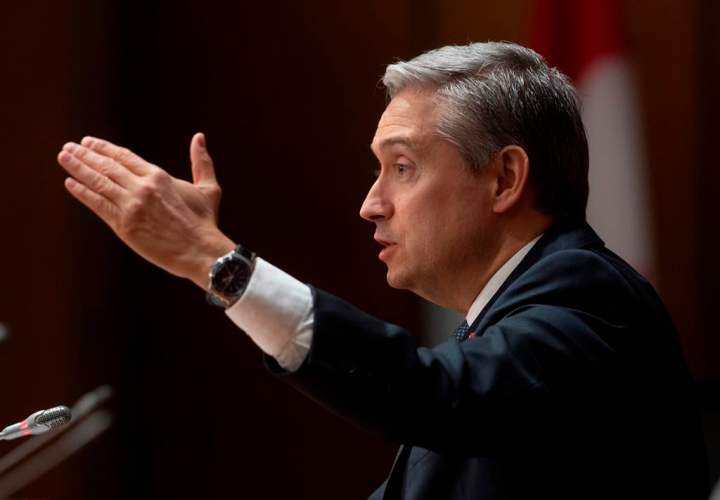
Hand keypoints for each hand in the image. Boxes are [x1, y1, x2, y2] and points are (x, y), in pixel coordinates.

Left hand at [57, 133, 234, 288]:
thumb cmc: (205, 222)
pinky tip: (71, 183)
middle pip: (107, 166)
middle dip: (85, 154)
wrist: (199, 250)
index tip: (88, 142)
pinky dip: (83, 192)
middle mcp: (142, 187)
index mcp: (159, 176)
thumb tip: (199, 137)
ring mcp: (131, 205)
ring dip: (78, 168)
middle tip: (69, 147)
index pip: (124, 157)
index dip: (104, 148)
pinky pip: (98, 204)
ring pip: (98, 182)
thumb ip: (201, 162)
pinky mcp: (123, 225)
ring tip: (64, 157)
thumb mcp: (207, 188)